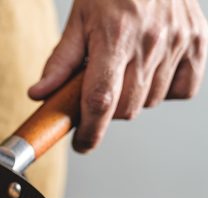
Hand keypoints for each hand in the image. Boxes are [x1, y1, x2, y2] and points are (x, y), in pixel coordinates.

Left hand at [28, 0, 207, 152]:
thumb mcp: (78, 20)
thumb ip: (60, 61)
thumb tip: (39, 94)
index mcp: (115, 37)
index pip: (101, 99)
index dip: (90, 130)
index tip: (81, 143)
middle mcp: (151, 41)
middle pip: (125, 108)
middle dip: (105, 112)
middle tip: (96, 94)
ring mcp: (179, 42)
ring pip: (150, 102)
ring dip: (132, 100)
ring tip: (123, 73)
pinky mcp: (198, 42)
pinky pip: (183, 90)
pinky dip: (165, 91)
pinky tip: (150, 73)